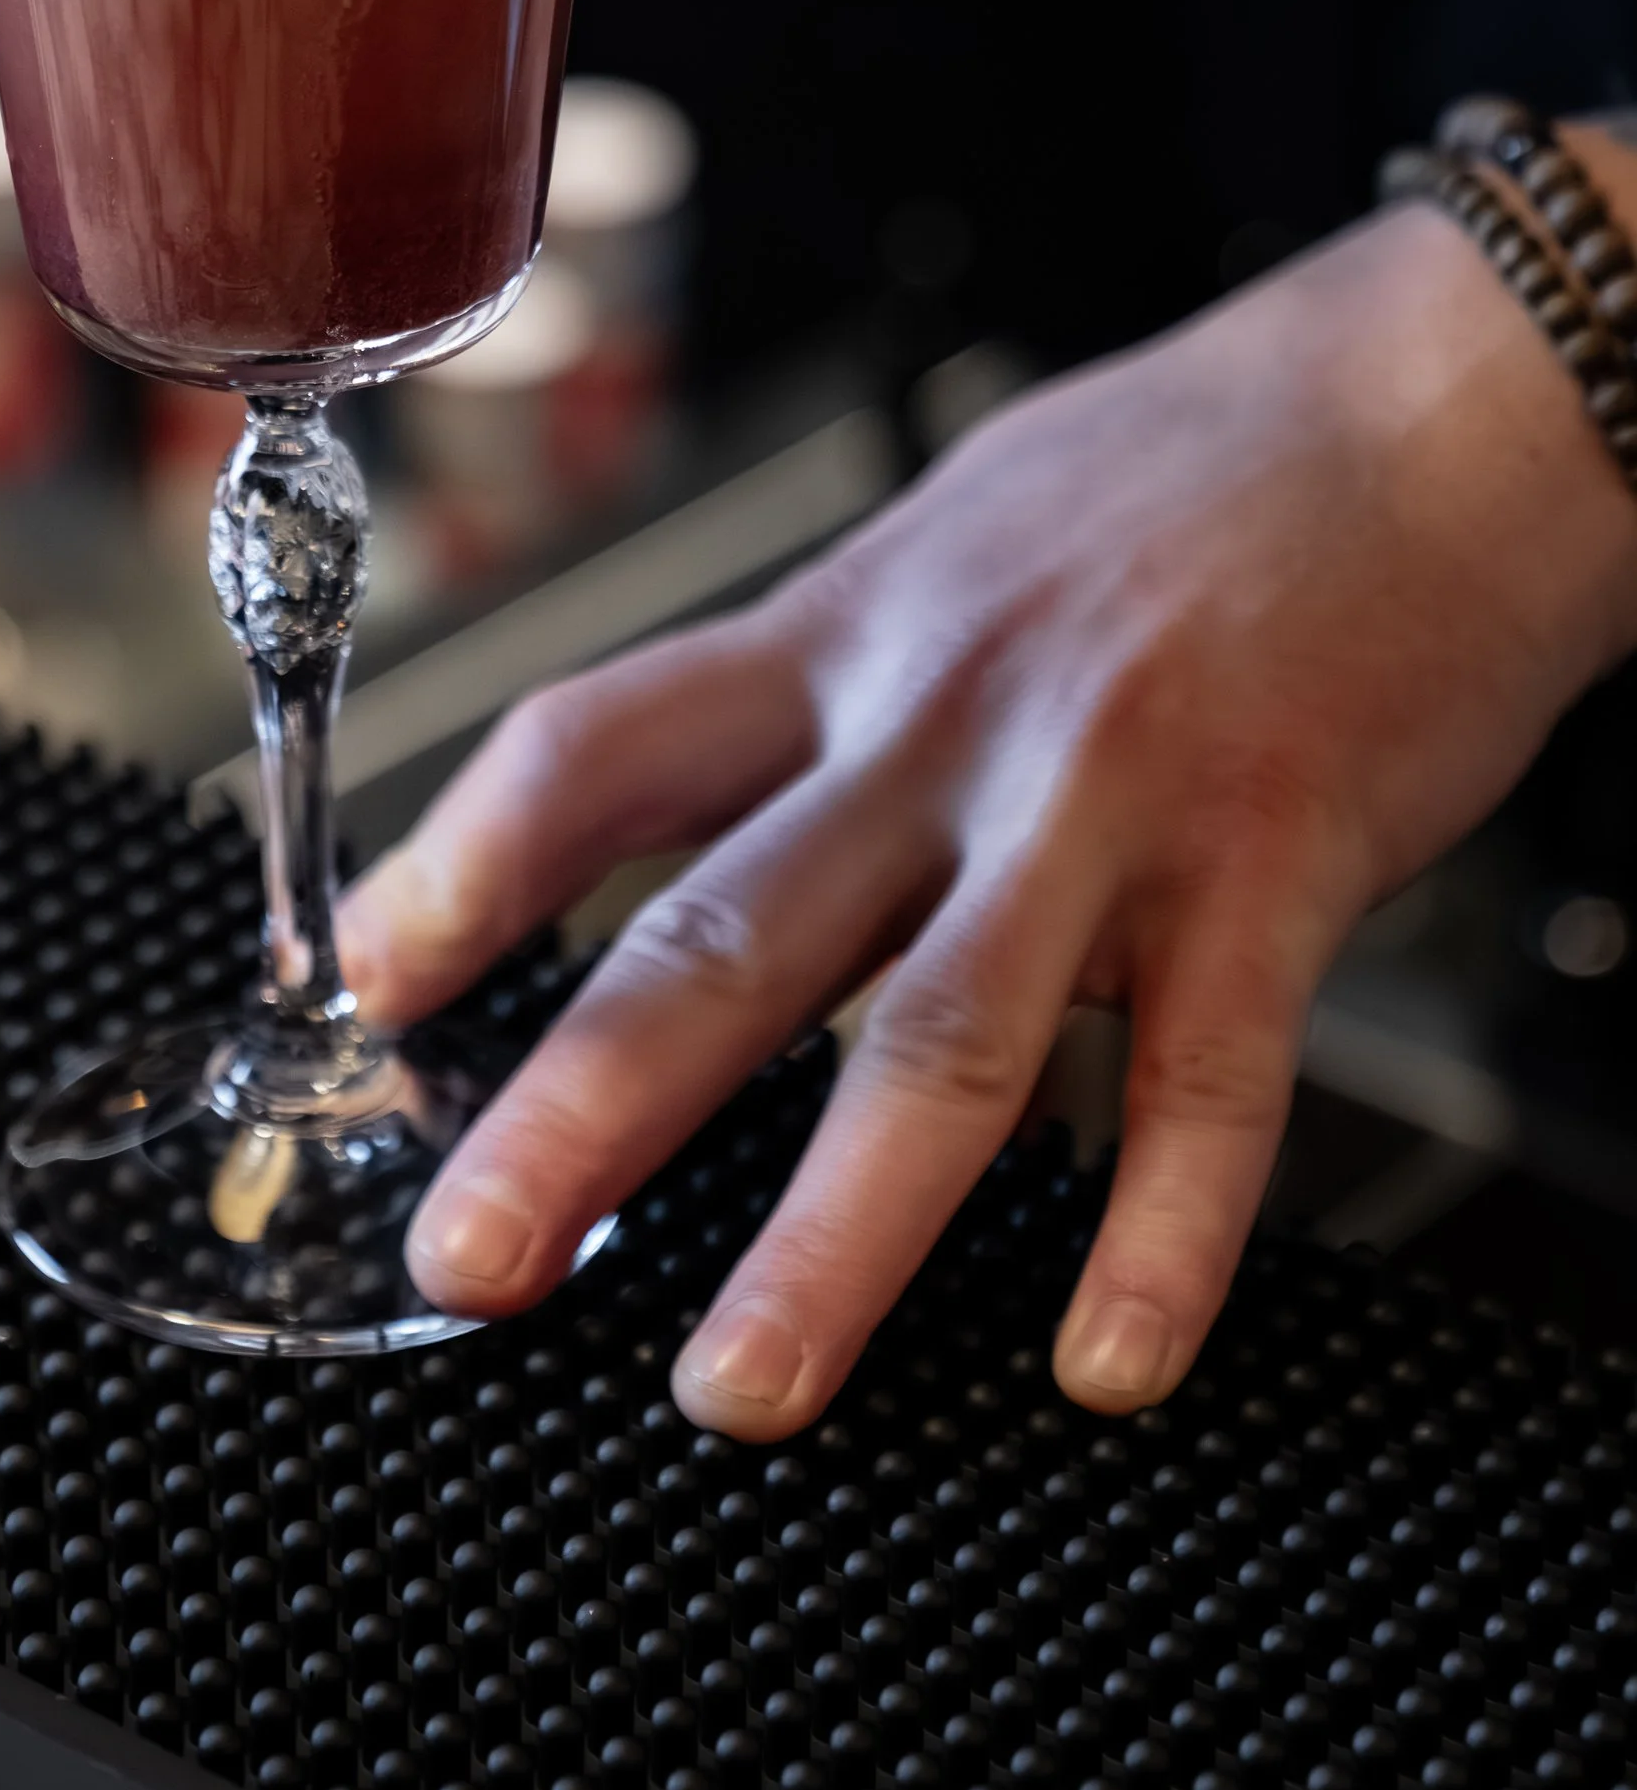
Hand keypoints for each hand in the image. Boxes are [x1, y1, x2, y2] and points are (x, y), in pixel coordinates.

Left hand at [341, 178, 1636, 1435]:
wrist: (1427, 404)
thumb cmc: (1179, 483)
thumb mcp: (944, 541)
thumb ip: (819, 682)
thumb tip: (675, 803)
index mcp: (845, 634)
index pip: (601, 745)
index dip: (461, 868)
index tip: (362, 993)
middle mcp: (945, 717)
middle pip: (729, 924)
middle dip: (584, 1107)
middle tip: (475, 1257)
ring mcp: (1108, 796)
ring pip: (940, 1036)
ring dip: (831, 1230)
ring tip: (738, 1384)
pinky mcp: (1278, 862)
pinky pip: (1208, 1078)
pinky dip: (1157, 1234)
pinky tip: (1106, 1360)